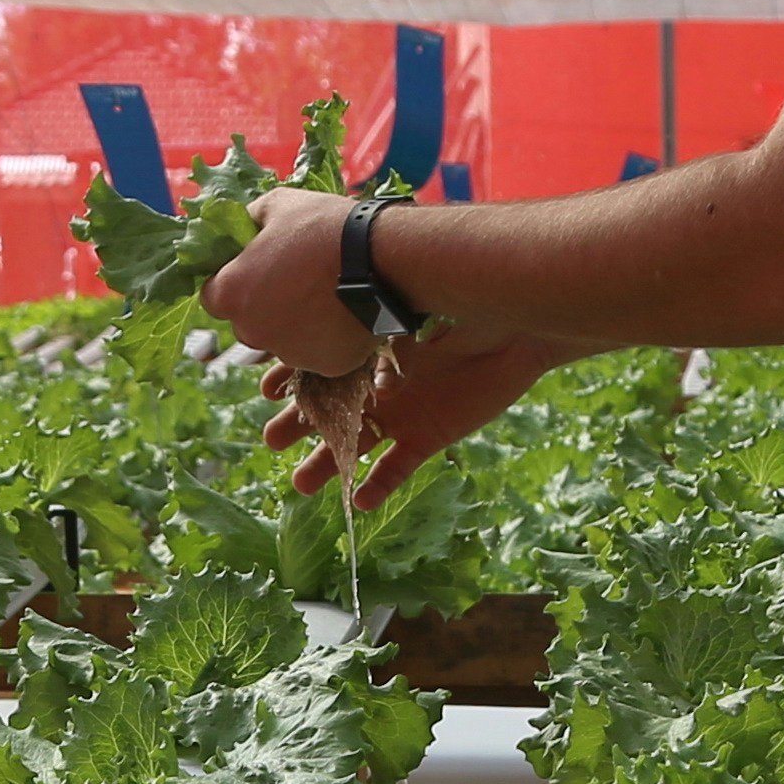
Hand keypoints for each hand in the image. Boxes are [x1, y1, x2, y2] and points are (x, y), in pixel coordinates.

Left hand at [202, 188, 373, 376]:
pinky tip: (343, 310)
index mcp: (230, 295)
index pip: (213, 294)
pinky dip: (325, 337)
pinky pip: (316, 352)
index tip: (256, 267)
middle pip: (247, 322)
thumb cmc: (324, 228)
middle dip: (263, 304)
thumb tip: (240, 226)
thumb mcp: (277, 205)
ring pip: (282, 340)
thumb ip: (248, 219)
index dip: (233, 279)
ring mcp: (288, 354)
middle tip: (295, 278)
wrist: (384, 258)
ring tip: (325, 292)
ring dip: (295, 322)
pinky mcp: (324, 367)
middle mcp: (251, 333)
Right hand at [260, 325, 559, 502]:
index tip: (265, 390)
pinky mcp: (429, 436)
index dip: (292, 380)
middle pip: (329, 412)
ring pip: (356, 446)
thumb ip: (375, 307)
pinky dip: (379, 486)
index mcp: (370, 349)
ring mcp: (402, 414)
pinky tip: (359, 502)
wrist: (517, 330)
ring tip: (301, 485)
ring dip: (329, 466)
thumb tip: (331, 281)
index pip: (320, 368)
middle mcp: (379, 385)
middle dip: (299, 427)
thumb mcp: (415, 300)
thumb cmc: (467, 303)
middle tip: (271, 441)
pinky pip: (398, 468)